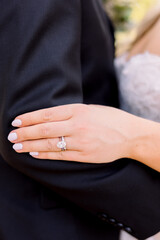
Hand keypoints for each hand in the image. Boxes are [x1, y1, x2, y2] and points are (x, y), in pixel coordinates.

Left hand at [7, 104, 134, 162]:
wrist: (130, 135)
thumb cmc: (110, 118)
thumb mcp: (90, 109)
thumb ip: (71, 113)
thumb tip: (49, 118)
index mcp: (78, 110)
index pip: (47, 114)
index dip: (29, 118)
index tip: (16, 121)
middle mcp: (77, 125)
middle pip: (45, 129)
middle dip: (25, 133)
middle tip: (11, 136)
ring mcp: (81, 142)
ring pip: (50, 144)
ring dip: (31, 145)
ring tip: (17, 146)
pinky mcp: (85, 155)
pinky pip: (61, 156)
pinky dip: (46, 154)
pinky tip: (35, 153)